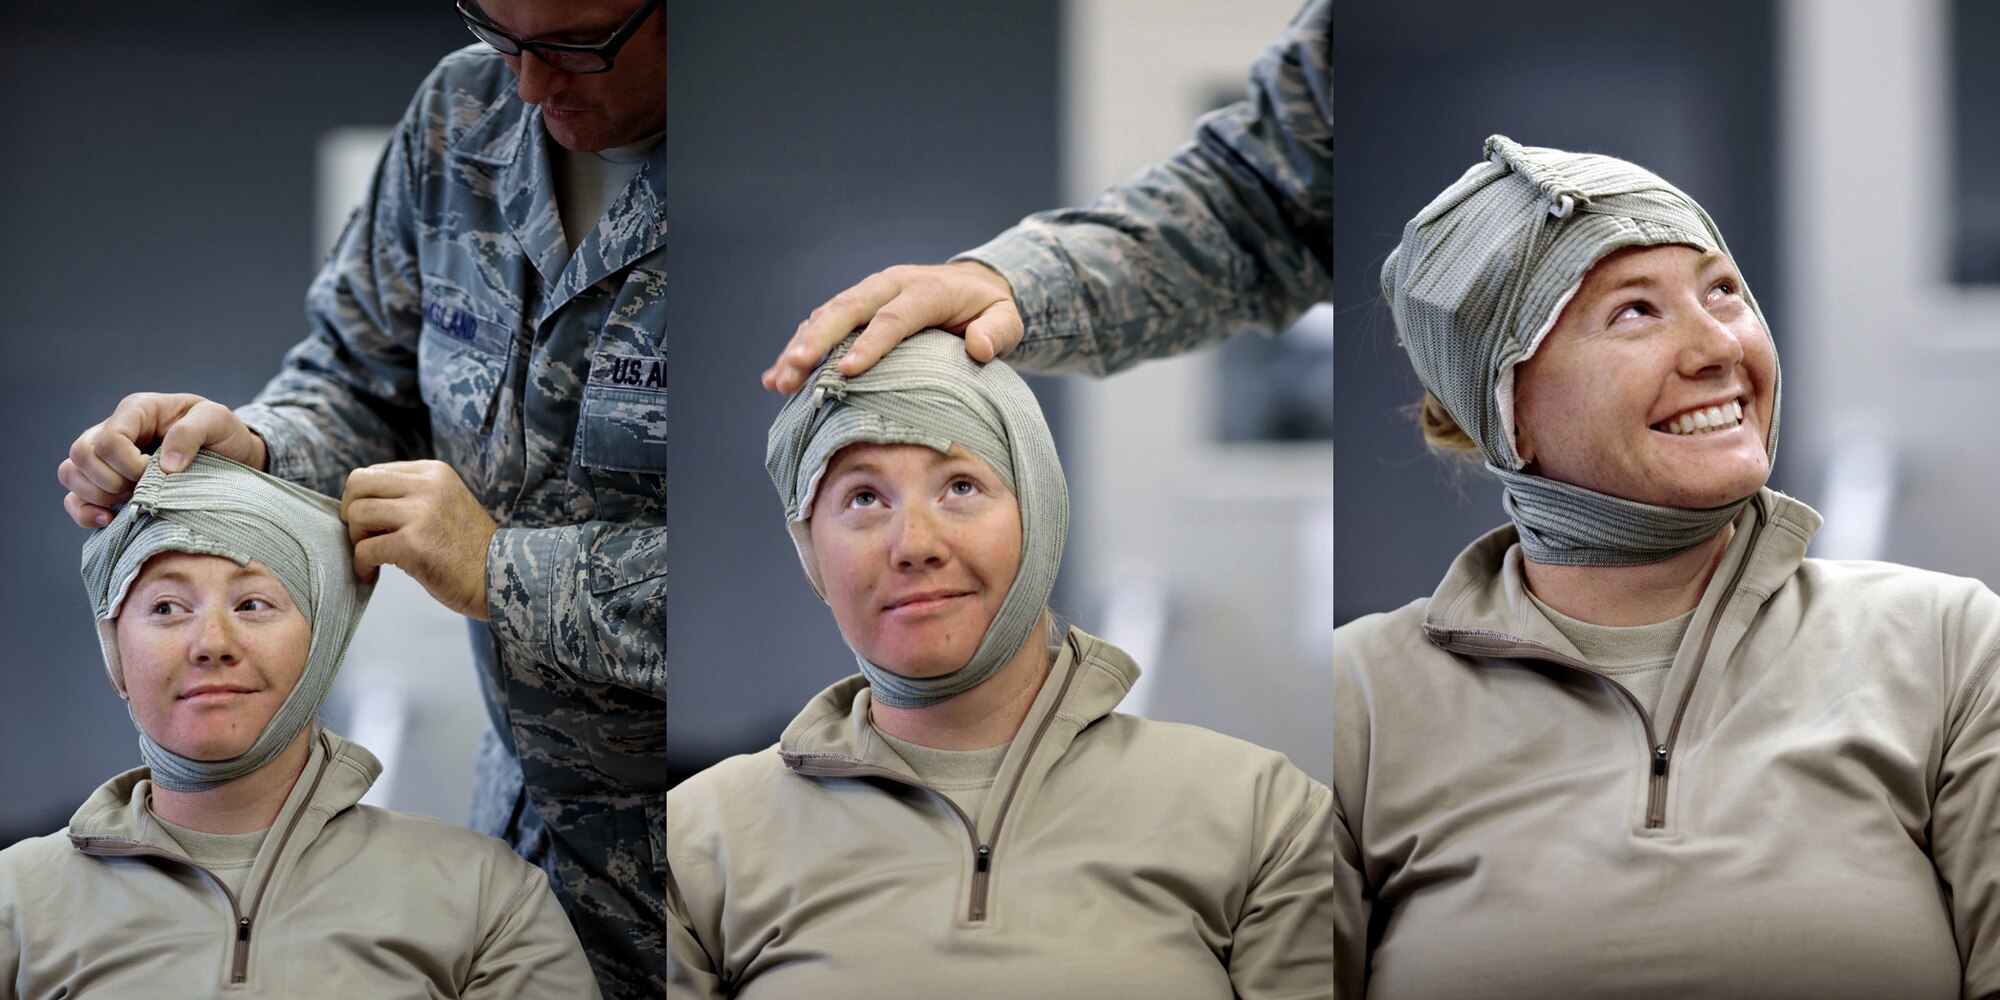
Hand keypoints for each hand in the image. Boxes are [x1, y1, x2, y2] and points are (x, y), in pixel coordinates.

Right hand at [60, 393, 268, 528]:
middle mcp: (113, 431)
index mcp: (137, 411)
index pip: (109, 439)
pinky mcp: (105, 484)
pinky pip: (74, 499)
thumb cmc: (222, 433)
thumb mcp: (217, 421)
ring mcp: (105, 458)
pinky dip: (85, 513)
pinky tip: (110, 520)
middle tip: (145, 488)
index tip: (160, 474)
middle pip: (81, 455)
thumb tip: (167, 467)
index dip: (128, 464)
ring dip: (97, 495)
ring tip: (132, 501)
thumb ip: (191, 433)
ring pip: (70, 474)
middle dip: (111, 480)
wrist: (231, 455)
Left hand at [340, 461, 498, 619]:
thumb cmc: (468, 547)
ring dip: (356, 539)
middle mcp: (428, 486)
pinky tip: (371, 573)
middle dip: (351, 512)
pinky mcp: (413, 545)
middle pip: (358, 484)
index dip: (363, 498)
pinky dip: (361, 564)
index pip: (373, 471)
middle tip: (362, 534)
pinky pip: (365, 549)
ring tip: (371, 556)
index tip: (373, 522)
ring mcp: (421, 514)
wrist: (500, 576)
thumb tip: (359, 499)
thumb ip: (411, 493)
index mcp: (434, 472)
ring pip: (357, 514)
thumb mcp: (445, 502)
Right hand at [762, 260, 1023, 393]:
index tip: (849, 372)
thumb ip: (998, 331)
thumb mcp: (1007, 319)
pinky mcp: (855, 306)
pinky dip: (798, 347)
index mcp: (926, 289)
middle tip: (794, 371)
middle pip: (848, 311)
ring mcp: (869, 293)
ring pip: (827, 316)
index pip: (895, 317)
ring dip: (800, 347)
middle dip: (817, 342)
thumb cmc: (988, 310)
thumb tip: (979, 348)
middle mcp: (891, 285)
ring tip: (778, 381)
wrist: (971, 285)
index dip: (871, 344)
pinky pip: (821, 323)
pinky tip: (775, 376)